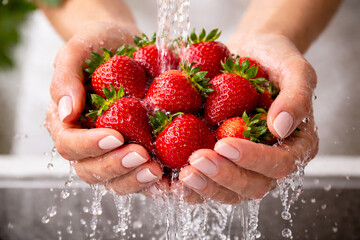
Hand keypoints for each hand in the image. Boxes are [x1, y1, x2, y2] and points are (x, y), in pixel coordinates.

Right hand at [46, 22, 163, 194]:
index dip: (89, 145)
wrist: (127, 45)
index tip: (115, 135)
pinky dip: (153, 181)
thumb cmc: (100, 45)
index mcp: (68, 123)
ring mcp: (113, 150)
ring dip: (135, 179)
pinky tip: (170, 176)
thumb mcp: (79, 50)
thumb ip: (66, 77)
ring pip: (116, 180)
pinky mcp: (137, 151)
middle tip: (141, 155)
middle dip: (115, 167)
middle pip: (91, 170)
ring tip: (157, 170)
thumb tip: (65, 113)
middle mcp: (88, 142)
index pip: (70, 144)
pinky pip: (141, 174)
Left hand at [175, 33, 318, 203]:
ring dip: (206, 186)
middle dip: (224, 176)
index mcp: (295, 145)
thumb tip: (282, 128)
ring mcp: (243, 164)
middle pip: (252, 186)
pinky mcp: (221, 160)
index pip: (279, 164)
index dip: (253, 159)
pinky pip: (208, 182)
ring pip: (228, 191)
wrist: (250, 54)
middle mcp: (270, 162)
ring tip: (183, 174)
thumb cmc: (275, 60)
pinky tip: (171, 176)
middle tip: (197, 161)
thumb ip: (297, 97)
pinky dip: (190, 185)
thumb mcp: (294, 70)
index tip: (225, 144)